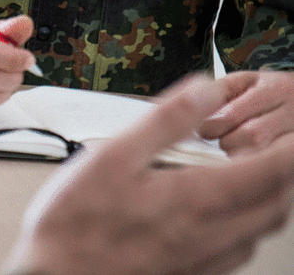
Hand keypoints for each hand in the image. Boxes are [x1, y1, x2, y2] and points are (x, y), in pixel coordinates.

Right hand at [3, 75, 293, 274]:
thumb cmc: (74, 224)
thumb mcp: (111, 156)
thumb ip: (164, 121)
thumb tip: (204, 90)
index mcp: (197, 199)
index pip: (273, 170)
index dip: (292, 146)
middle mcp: (210, 233)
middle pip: (278, 202)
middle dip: (288, 171)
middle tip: (281, 146)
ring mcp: (202, 258)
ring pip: (261, 229)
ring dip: (272, 198)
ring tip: (257, 174)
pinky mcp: (189, 273)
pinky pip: (239, 249)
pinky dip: (247, 224)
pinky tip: (224, 214)